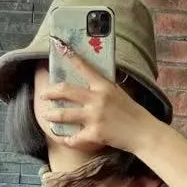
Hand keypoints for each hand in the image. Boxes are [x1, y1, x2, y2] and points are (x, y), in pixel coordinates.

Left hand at [40, 43, 164, 153]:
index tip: (58, 46)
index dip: (69, 56)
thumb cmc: (132, 113)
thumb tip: (91, 81)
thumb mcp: (119, 93)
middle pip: (66, 91)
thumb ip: (103, 88)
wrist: (143, 133)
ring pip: (65, 115)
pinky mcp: (94, 134)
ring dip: (52, 116)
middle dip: (51, 92)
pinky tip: (66, 139)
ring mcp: (94, 117)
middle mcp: (97, 99)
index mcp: (104, 86)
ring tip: (47, 116)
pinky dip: (68, 140)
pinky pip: (74, 138)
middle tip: (44, 94)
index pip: (84, 67)